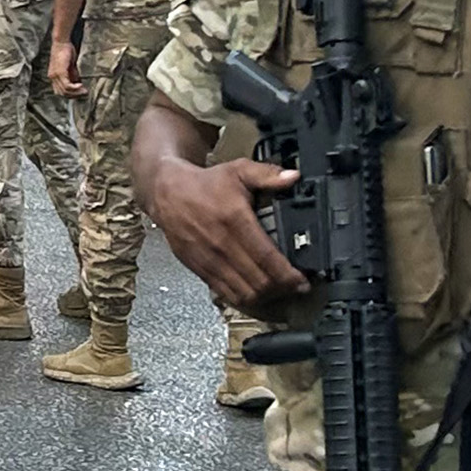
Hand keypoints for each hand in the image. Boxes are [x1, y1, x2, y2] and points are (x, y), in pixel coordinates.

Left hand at [47, 34, 81, 97]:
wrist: (61, 42)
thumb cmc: (66, 51)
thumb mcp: (70, 66)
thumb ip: (72, 75)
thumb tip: (78, 84)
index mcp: (53, 76)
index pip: (60, 91)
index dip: (70, 94)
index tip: (80, 93)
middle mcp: (52, 77)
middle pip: (62, 93)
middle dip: (74, 95)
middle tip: (84, 93)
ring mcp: (55, 75)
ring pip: (64, 91)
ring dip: (76, 93)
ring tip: (84, 90)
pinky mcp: (59, 72)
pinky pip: (66, 85)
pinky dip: (74, 88)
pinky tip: (80, 85)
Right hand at [145, 154, 304, 307]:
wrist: (168, 194)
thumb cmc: (204, 185)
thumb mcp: (238, 170)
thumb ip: (267, 174)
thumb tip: (293, 177)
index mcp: (234, 220)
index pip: (267, 258)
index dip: (289, 275)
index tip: (303, 279)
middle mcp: (221, 244)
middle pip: (259, 281)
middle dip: (283, 289)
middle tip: (297, 286)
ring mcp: (210, 261)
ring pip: (243, 293)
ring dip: (266, 298)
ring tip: (280, 292)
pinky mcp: (200, 270)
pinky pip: (226, 294)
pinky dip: (245, 299)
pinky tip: (257, 295)